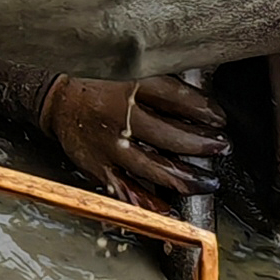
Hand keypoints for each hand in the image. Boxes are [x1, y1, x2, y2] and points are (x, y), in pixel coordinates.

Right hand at [41, 75, 230, 207]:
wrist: (58, 98)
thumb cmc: (98, 83)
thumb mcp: (129, 70)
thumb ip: (161, 83)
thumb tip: (201, 102)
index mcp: (130, 86)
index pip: (177, 99)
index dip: (204, 110)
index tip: (220, 119)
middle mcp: (121, 116)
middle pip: (171, 136)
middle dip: (202, 145)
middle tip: (221, 148)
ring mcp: (109, 144)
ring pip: (155, 167)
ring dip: (186, 178)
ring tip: (207, 182)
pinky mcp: (98, 165)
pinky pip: (126, 188)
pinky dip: (148, 202)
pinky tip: (169, 209)